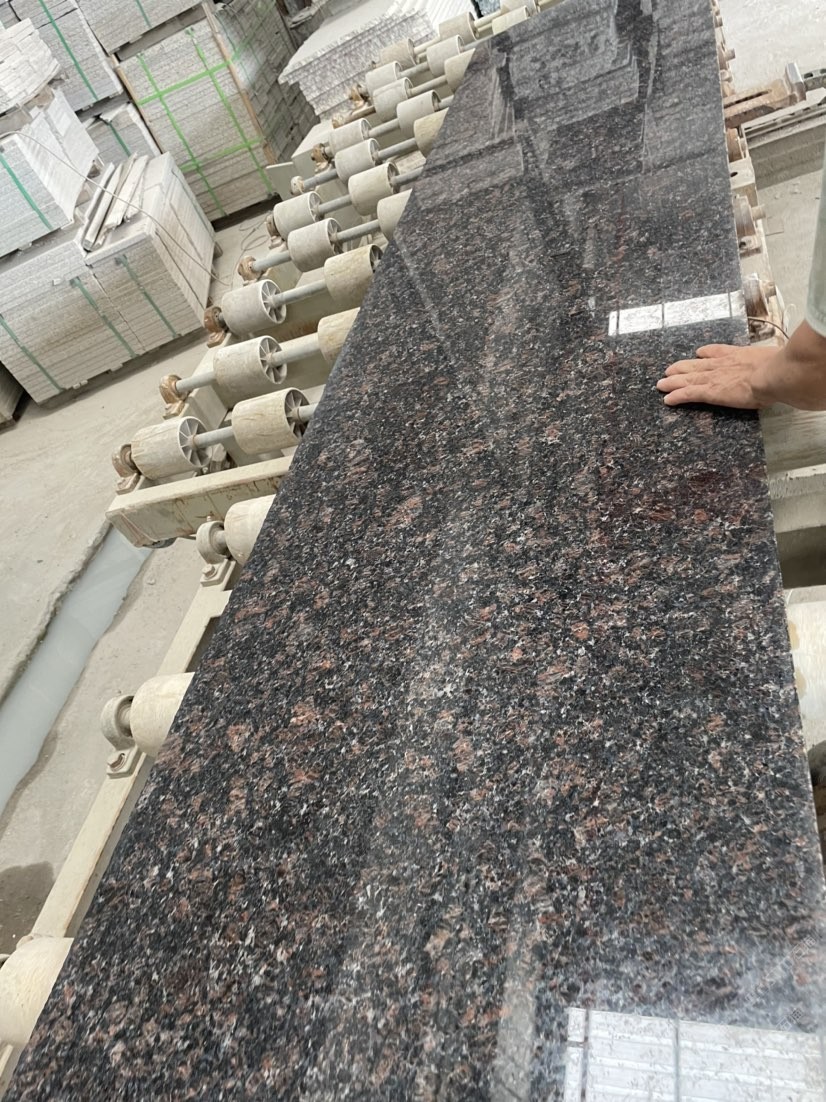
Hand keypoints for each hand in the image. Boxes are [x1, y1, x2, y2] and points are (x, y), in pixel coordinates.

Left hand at [656, 343, 776, 408]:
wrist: (773, 374)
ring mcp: (714, 378)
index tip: (699, 353)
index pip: (718, 353)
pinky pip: (688, 394)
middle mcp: (722, 365)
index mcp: (738, 356)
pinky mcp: (710, 391)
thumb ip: (770, 363)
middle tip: (669, 370)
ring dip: (673, 382)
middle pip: (697, 366)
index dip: (706, 353)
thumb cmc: (778, 369)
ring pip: (688, 379)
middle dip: (682, 368)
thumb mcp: (774, 359)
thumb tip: (781, 366)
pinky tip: (667, 400)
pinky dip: (676, 396)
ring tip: (661, 384)